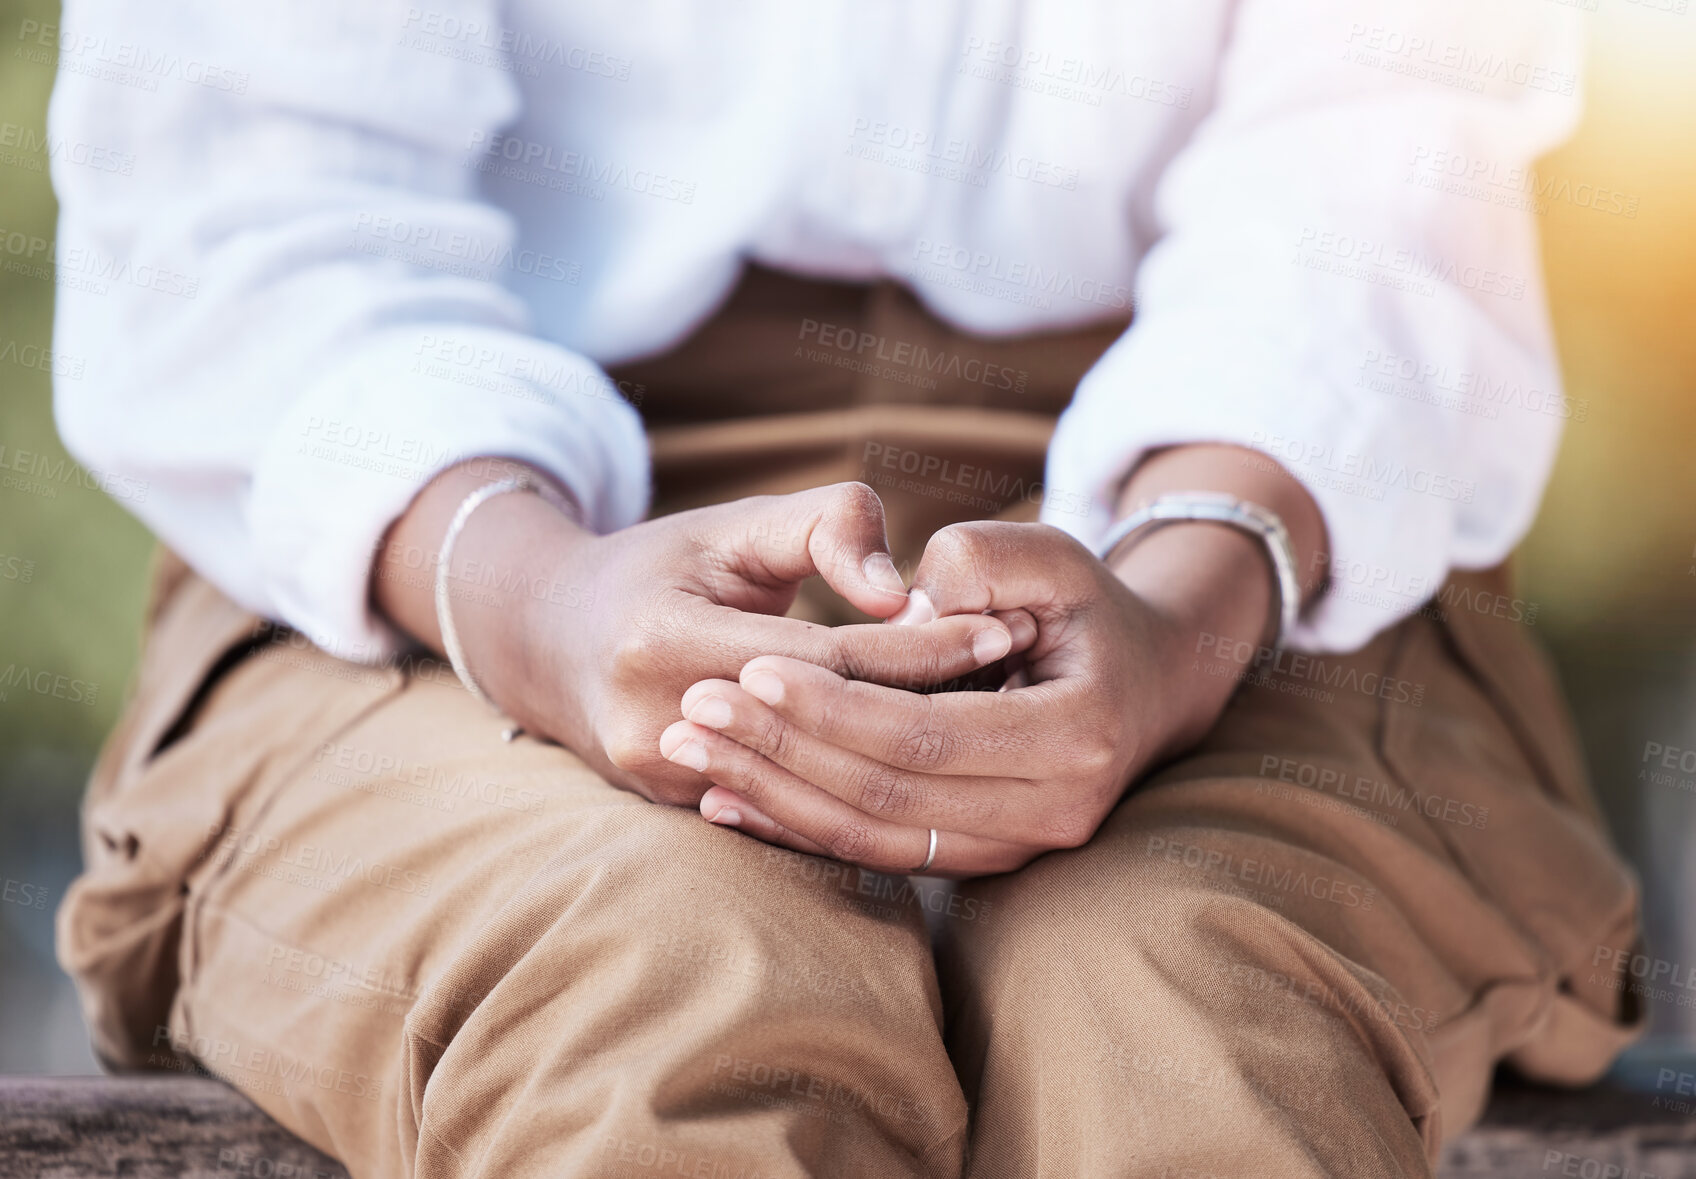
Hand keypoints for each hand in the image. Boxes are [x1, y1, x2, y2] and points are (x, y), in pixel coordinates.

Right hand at [377, 467, 1029, 805]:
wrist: (552, 641)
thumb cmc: (664, 566)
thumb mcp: (735, 523)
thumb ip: (826, 527)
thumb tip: (900, 593)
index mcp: (661, 638)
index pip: (824, 658)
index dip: (920, 647)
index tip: (1002, 630)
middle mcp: (654, 725)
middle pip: (827, 729)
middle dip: (932, 703)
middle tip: (1018, 680)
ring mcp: (661, 783)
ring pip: (815, 779)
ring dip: (907, 751)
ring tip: (992, 719)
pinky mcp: (676, 813)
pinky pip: (791, 804)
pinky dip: (861, 777)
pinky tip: (929, 756)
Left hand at [658, 521, 1197, 874]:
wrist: (1147, 684)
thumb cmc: (1089, 607)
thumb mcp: (1054, 556)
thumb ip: (981, 558)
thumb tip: (900, 600)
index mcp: (1076, 735)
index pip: (926, 734)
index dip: (832, 707)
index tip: (750, 668)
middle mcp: (1055, 811)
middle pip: (890, 798)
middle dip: (784, 754)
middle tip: (694, 712)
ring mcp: (1021, 849)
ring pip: (876, 840)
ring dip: (777, 800)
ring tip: (693, 755)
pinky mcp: (984, 861)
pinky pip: (880, 857)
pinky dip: (800, 830)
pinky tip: (728, 800)